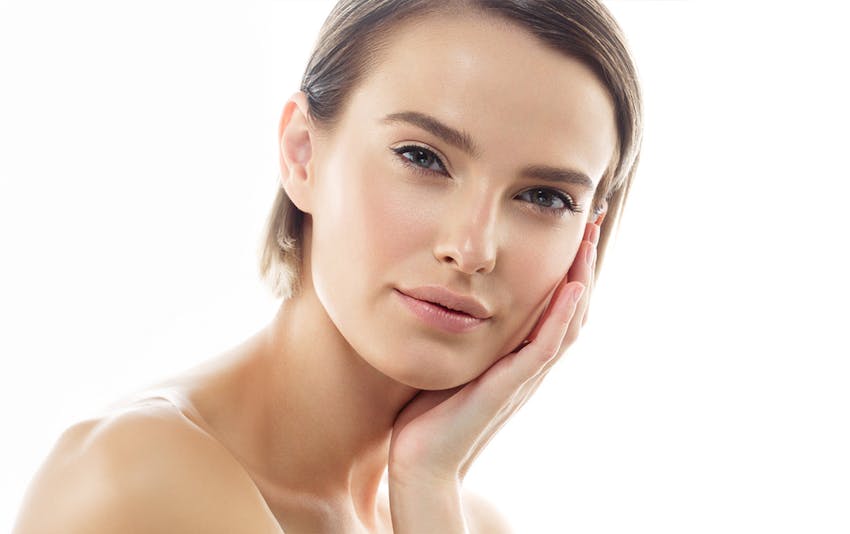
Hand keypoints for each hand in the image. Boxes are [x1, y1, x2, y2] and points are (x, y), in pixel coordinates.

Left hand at [387, 221, 600, 486]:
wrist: (421, 461)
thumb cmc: (430, 414)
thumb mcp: (452, 360)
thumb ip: (464, 334)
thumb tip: (451, 300)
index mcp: (517, 357)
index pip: (554, 306)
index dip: (566, 268)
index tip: (571, 229)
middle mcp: (528, 366)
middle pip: (571, 309)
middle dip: (582, 264)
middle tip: (591, 221)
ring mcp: (523, 377)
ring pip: (567, 324)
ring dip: (580, 281)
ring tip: (586, 243)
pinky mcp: (509, 388)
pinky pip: (544, 349)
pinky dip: (561, 317)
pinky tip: (571, 289)